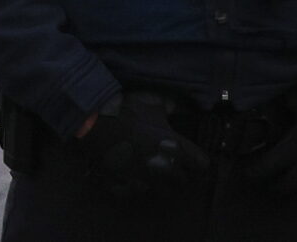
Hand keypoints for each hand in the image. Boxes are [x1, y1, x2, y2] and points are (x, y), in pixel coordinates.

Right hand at [73, 91, 211, 194]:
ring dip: (160, 183)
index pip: (201, 164)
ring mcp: (146, 182)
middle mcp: (166, 170)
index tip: (194, 157)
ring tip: (153, 172)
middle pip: (183, 181)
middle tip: (172, 163)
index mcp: (177, 150)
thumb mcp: (153, 103)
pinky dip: (135, 186)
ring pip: (162, 191)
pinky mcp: (127, 187)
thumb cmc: (128, 111)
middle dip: (180, 173)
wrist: (95, 123)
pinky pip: (136, 192)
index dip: (198, 159)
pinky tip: (131, 176)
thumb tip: (177, 106)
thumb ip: (169, 106)